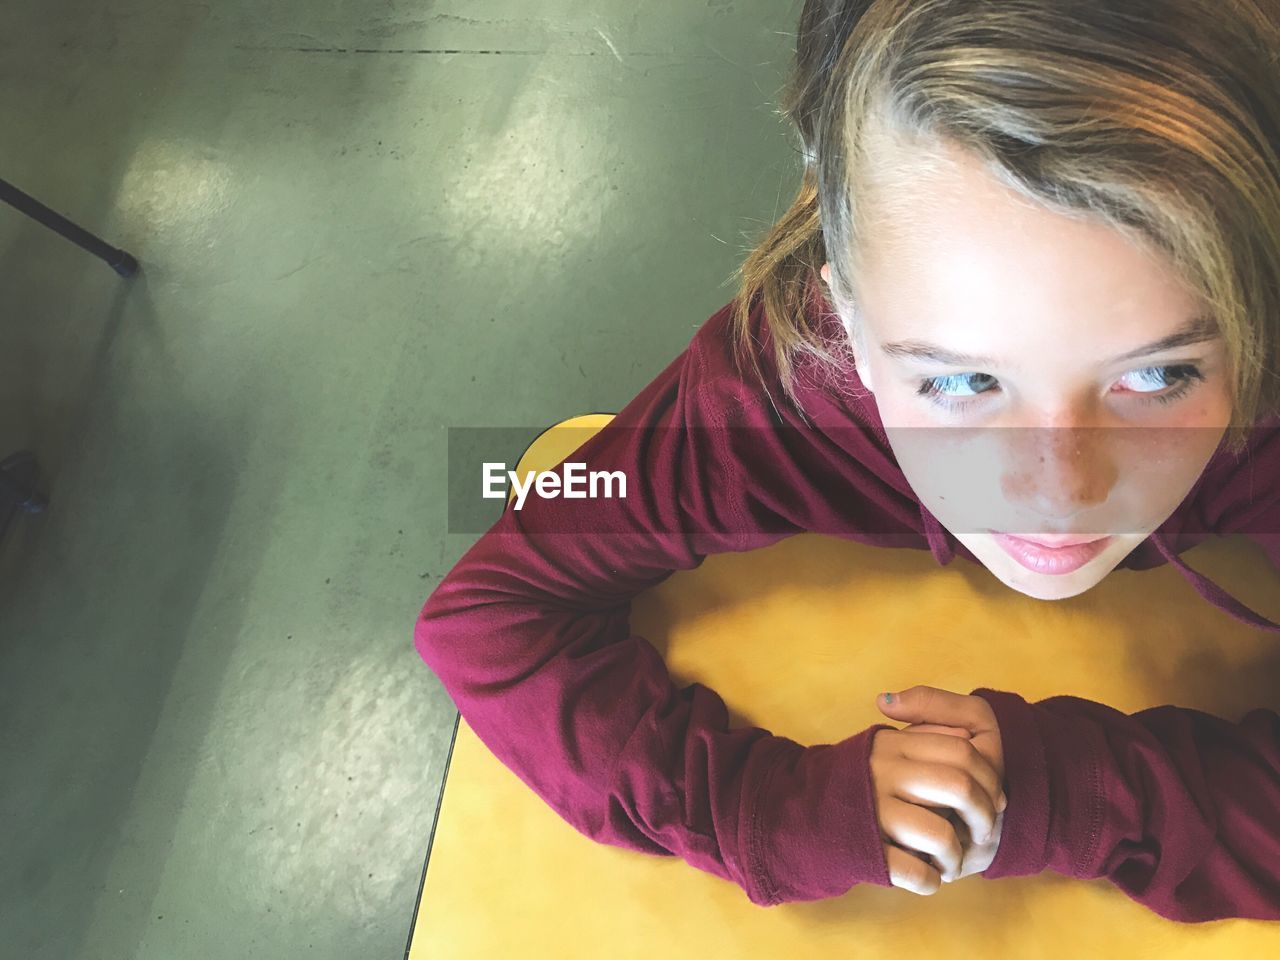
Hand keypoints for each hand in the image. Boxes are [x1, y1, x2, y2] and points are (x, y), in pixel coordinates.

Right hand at [869, 722, 1004, 895]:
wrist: (800, 813)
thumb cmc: (859, 782)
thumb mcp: (886, 744)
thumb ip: (926, 728)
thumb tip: (968, 737)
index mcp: (891, 744)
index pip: (962, 748)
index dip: (990, 776)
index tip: (993, 799)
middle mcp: (882, 773)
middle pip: (959, 785)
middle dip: (984, 816)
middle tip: (981, 834)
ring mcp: (874, 813)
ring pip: (940, 834)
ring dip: (956, 856)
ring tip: (949, 861)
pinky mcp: (868, 851)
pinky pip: (916, 872)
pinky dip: (930, 880)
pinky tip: (928, 876)